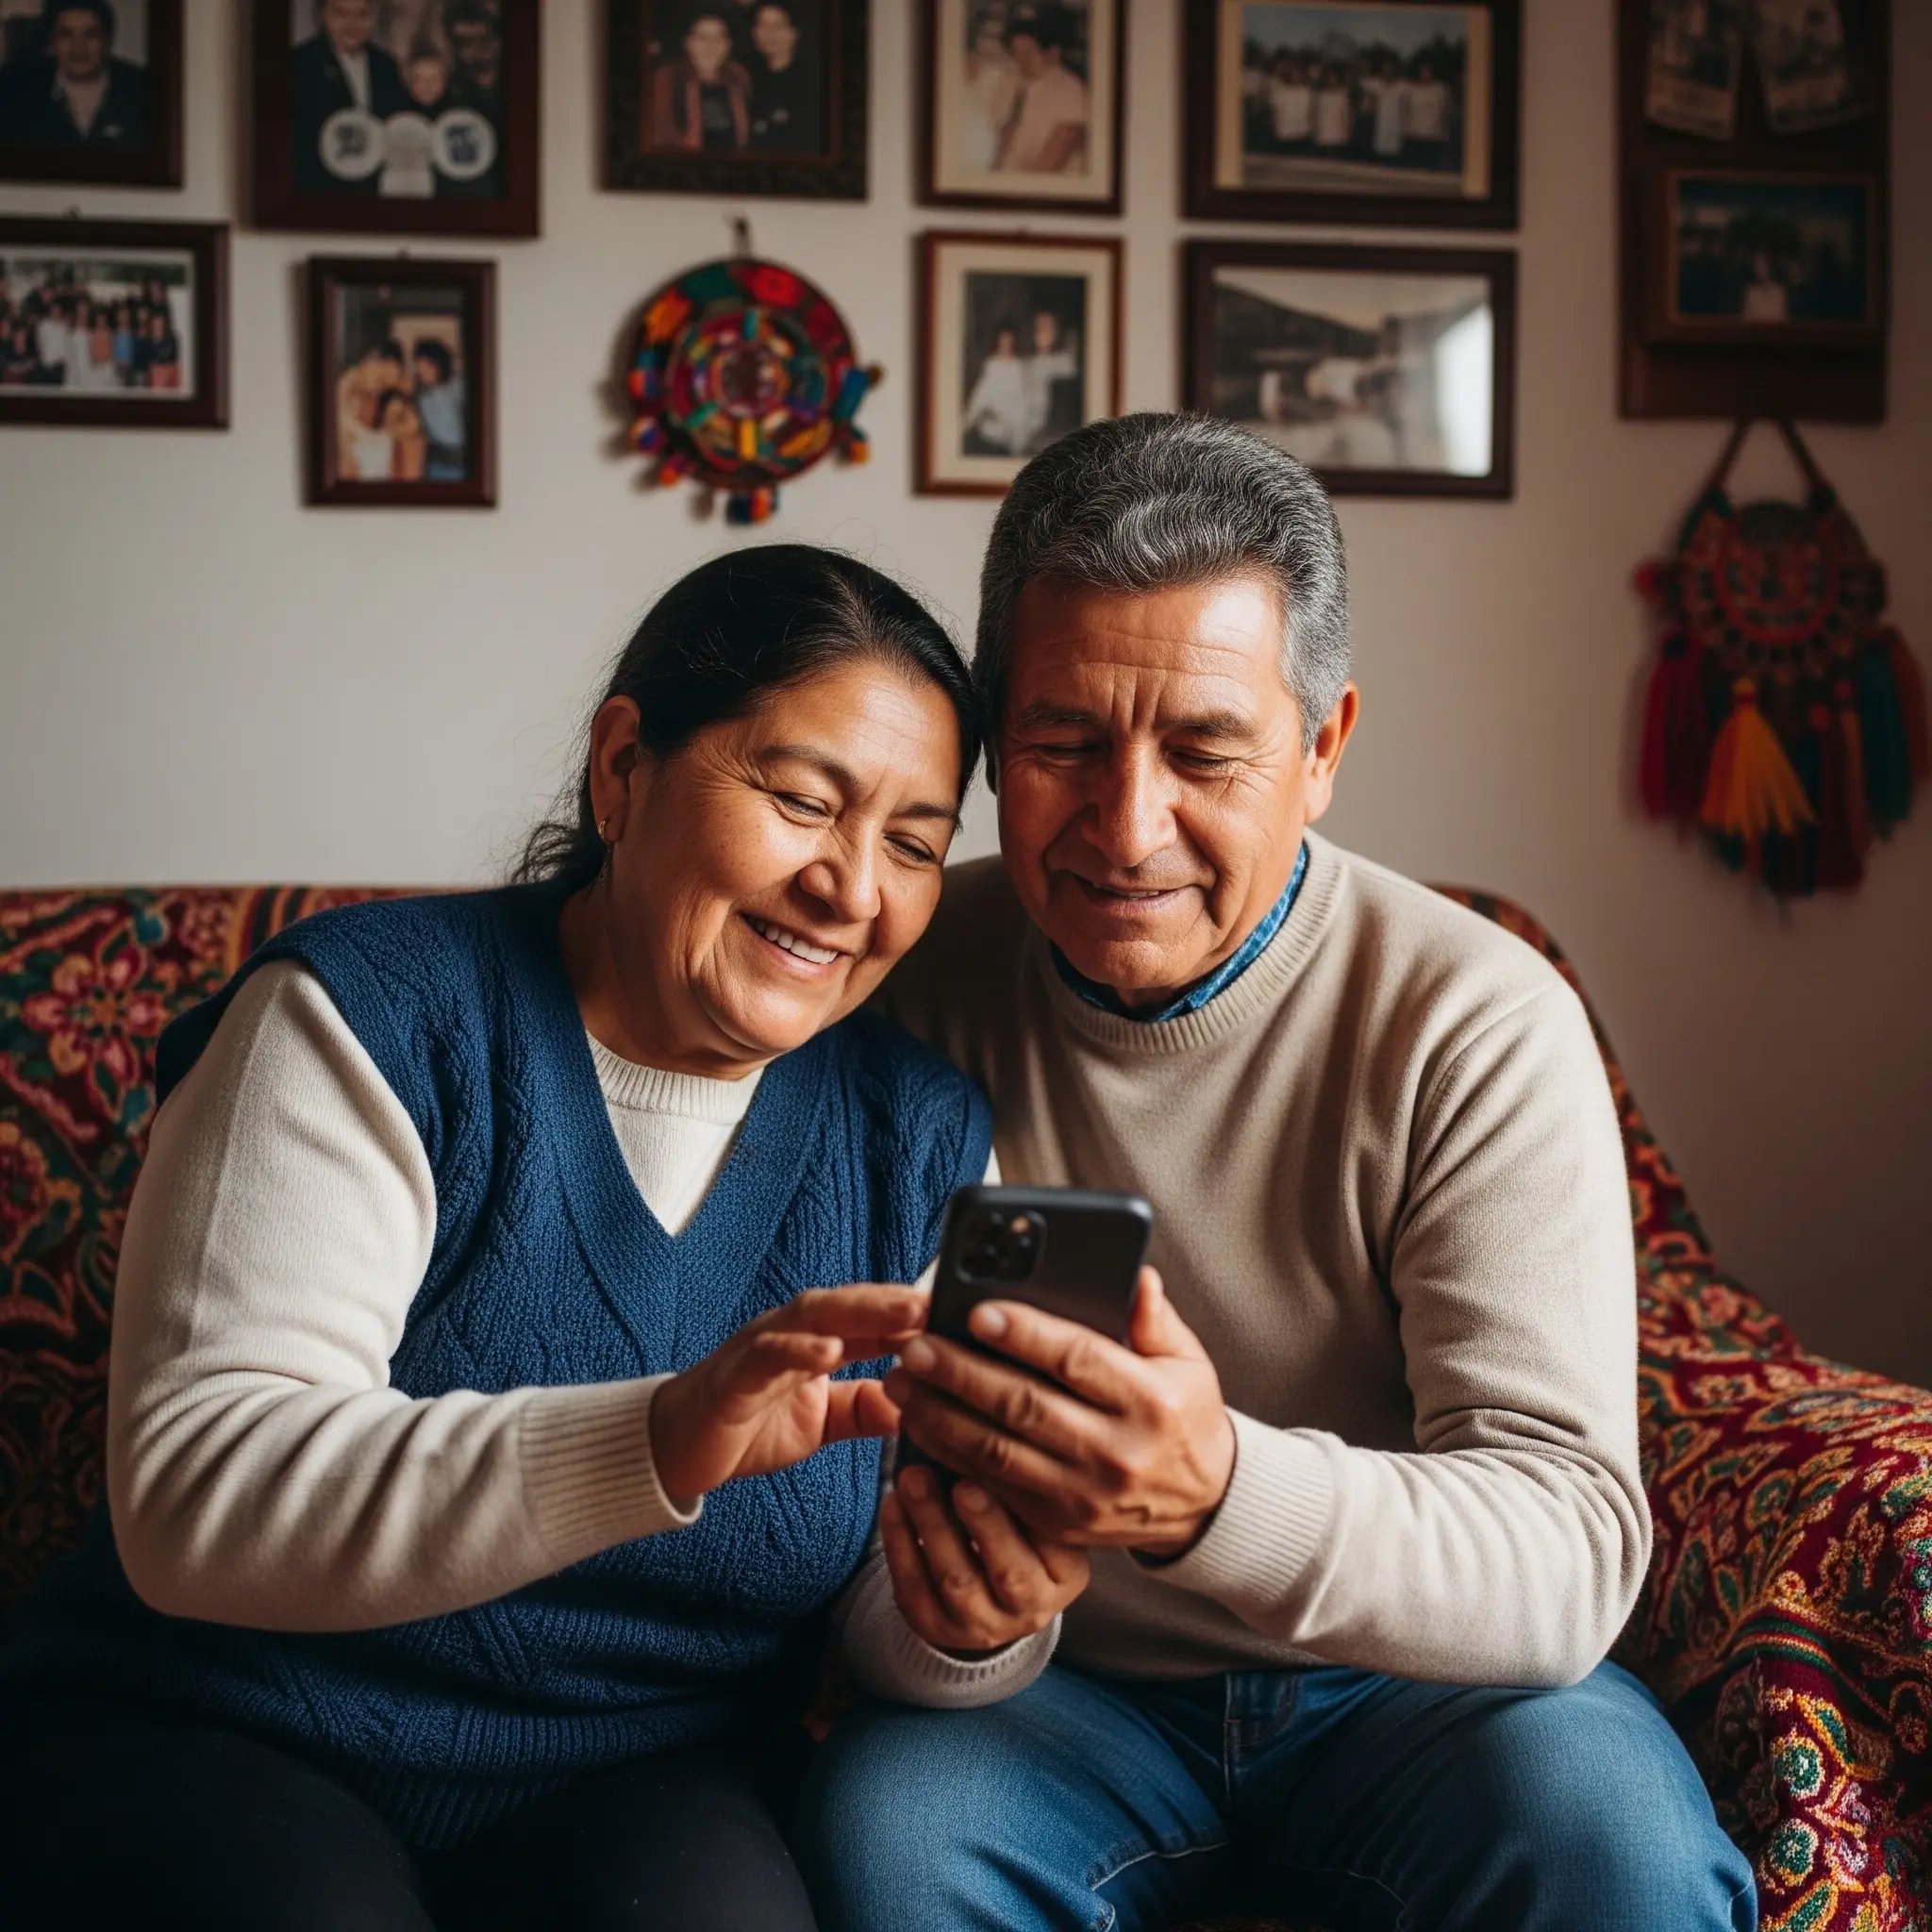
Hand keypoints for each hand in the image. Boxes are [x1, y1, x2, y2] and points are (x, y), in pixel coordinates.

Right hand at [649, 1285, 922, 1503]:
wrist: (674, 1450)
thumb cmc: (748, 1426)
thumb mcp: (822, 1422)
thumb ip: (866, 1410)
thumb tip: (919, 1406)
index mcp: (816, 1343)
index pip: (871, 1320)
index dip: (913, 1316)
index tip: (959, 1316)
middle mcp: (792, 1335)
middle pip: (849, 1305)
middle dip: (895, 1301)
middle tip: (940, 1302)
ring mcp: (760, 1349)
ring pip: (813, 1316)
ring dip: (859, 1311)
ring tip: (902, 1314)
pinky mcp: (733, 1377)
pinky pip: (766, 1356)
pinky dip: (798, 1349)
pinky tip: (829, 1351)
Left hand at [882, 1463, 1088, 1654]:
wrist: (986, 1600)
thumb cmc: (1015, 1536)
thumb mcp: (1035, 1517)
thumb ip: (1023, 1486)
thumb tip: (990, 1428)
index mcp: (1067, 1574)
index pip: (1056, 1540)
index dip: (1029, 1502)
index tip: (1007, 1460)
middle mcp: (1032, 1607)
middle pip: (1010, 1569)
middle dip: (984, 1521)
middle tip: (962, 1480)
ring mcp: (984, 1626)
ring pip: (958, 1580)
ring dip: (932, 1525)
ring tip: (913, 1479)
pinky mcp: (937, 1630)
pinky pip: (915, 1589)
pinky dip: (901, 1544)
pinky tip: (893, 1505)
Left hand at [888, 1268, 1234, 1555]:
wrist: (1202, 1503)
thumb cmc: (1182, 1415)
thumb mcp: (1187, 1362)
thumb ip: (1153, 1319)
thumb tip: (1135, 1277)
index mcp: (1149, 1401)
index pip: (1077, 1360)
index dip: (1025, 1335)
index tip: (977, 1311)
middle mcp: (1116, 1451)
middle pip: (1024, 1406)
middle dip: (960, 1373)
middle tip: (916, 1345)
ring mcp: (1084, 1495)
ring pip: (998, 1452)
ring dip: (941, 1416)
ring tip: (902, 1383)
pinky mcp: (1060, 1524)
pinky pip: (995, 1487)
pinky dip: (952, 1457)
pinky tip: (921, 1427)